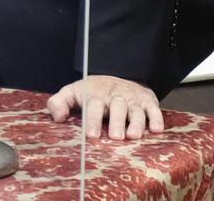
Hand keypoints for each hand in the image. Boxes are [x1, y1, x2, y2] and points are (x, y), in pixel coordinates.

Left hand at [47, 75, 163, 139]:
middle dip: (116, 122)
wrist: (118, 76)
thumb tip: (57, 117)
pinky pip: (154, 109)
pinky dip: (156, 119)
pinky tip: (156, 130)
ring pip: (136, 110)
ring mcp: (133, 99)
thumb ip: (59, 102)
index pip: (93, 105)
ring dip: (136, 122)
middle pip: (117, 107)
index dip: (92, 119)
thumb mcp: (73, 92)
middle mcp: (115, 96)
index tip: (91, 135)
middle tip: (115, 136)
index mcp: (96, 95)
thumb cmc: (93, 92)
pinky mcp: (148, 102)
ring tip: (133, 136)